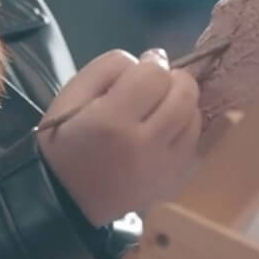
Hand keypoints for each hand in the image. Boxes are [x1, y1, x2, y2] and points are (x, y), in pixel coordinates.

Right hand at [38, 49, 201, 224]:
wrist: (66, 200)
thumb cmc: (63, 143)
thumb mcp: (71, 94)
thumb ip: (109, 67)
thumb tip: (152, 59)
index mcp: (113, 121)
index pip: (156, 75)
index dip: (150, 64)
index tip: (137, 72)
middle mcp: (145, 145)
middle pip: (185, 93)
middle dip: (172, 80)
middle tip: (153, 87)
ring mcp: (164, 168)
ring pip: (195, 117)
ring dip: (181, 105)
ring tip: (157, 111)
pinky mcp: (174, 182)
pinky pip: (195, 144)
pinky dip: (184, 131)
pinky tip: (163, 133)